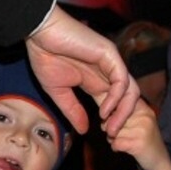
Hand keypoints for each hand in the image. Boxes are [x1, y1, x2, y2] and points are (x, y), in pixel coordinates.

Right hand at [25, 5, 139, 134]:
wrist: (39, 34)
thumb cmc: (45, 57)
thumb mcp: (59, 93)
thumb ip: (73, 111)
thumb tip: (83, 131)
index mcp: (96, 80)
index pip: (114, 103)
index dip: (113, 120)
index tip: (105, 135)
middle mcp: (107, 72)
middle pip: (127, 99)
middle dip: (122, 120)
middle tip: (112, 136)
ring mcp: (111, 63)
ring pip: (131, 92)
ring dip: (123, 113)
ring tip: (110, 128)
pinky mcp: (110, 55)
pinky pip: (122, 81)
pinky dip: (116, 99)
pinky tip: (104, 111)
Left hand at [105, 98, 170, 169]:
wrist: (160, 162)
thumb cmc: (143, 140)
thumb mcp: (136, 122)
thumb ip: (121, 113)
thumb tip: (100, 107)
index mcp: (143, 107)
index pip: (120, 99)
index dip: (109, 108)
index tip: (106, 116)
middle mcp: (144, 115)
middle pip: (113, 116)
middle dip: (109, 126)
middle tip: (116, 134)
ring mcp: (142, 128)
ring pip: (113, 130)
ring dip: (112, 138)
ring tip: (123, 141)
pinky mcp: (139, 143)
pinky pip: (115, 142)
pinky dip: (115, 147)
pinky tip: (124, 148)